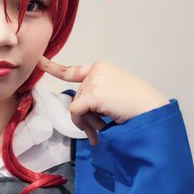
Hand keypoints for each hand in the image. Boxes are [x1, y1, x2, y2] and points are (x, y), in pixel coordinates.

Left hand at [38, 56, 169, 144]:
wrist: (153, 111)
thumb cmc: (139, 106)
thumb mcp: (115, 94)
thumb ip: (96, 97)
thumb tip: (78, 113)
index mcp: (101, 69)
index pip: (72, 71)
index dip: (54, 68)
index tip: (40, 61)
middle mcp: (96, 71)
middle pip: (76, 97)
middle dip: (85, 116)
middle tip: (98, 130)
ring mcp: (95, 81)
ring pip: (75, 107)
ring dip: (87, 123)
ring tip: (103, 129)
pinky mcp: (94, 94)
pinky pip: (76, 112)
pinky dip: (83, 124)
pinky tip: (98, 131)